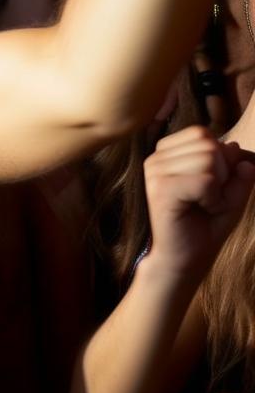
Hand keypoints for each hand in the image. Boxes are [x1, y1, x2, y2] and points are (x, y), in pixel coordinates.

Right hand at [143, 125, 254, 279]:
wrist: (186, 258)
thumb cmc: (207, 224)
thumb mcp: (231, 192)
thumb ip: (237, 169)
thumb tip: (235, 147)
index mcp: (166, 152)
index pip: (203, 133)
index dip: (221, 160)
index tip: (210, 187)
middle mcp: (156, 157)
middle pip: (209, 144)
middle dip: (223, 174)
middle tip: (209, 199)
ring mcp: (155, 171)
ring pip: (209, 159)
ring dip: (218, 189)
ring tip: (204, 205)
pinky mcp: (160, 188)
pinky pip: (205, 181)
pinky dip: (214, 199)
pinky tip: (202, 210)